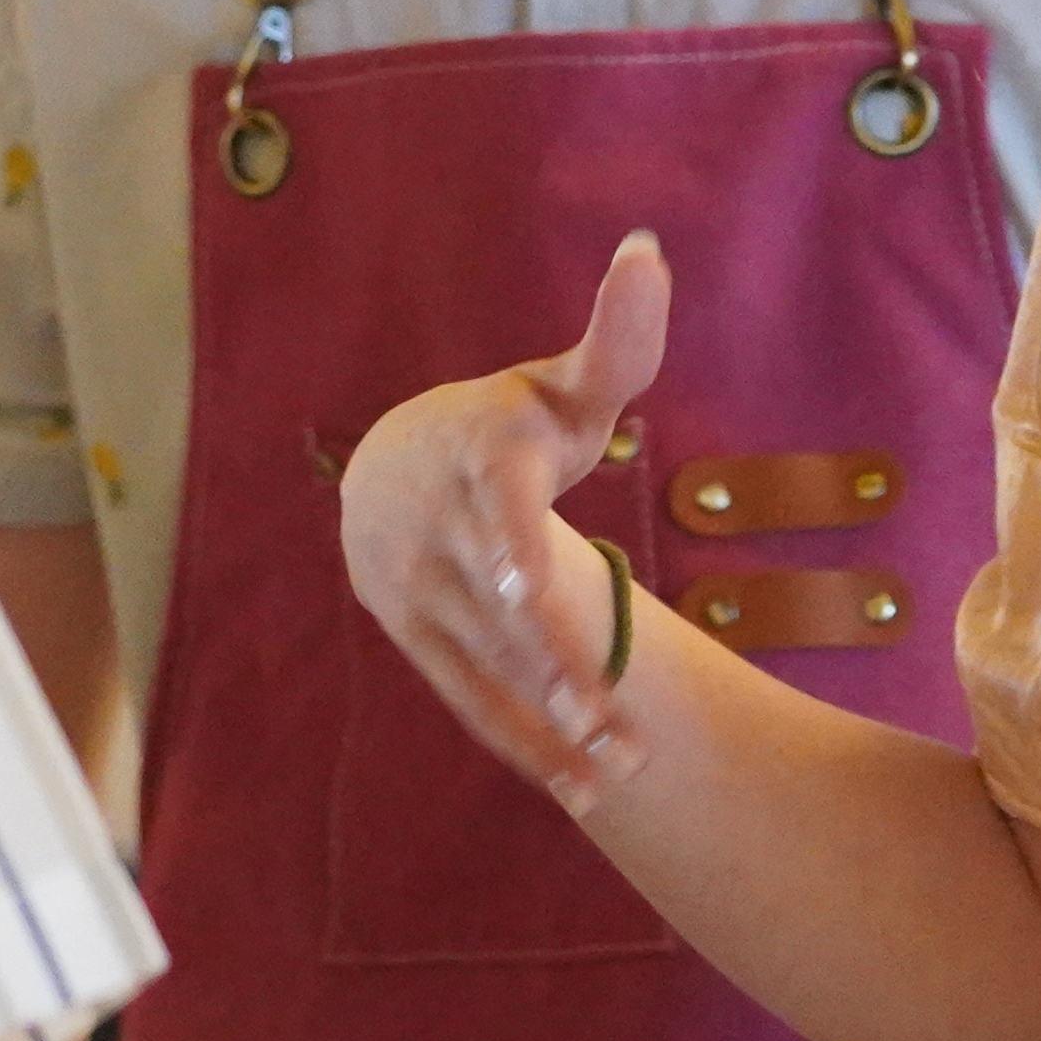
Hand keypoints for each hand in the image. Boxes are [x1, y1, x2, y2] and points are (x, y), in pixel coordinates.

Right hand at [333, 228, 667, 809]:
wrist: (391, 469)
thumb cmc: (503, 424)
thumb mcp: (558, 384)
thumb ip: (615, 339)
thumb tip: (649, 250)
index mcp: (480, 452)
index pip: (497, 501)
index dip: (511, 545)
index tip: (528, 585)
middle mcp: (439, 525)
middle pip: (500, 601)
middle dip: (554, 661)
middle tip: (612, 719)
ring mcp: (420, 588)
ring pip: (490, 660)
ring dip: (553, 720)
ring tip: (622, 768)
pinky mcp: (418, 637)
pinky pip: (472, 699)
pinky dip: (527, 745)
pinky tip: (587, 789)